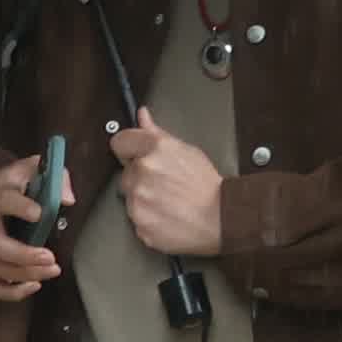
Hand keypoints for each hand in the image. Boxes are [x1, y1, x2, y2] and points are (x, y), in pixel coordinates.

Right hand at [0, 155, 65, 301]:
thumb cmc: (16, 185)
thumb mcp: (33, 170)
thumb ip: (56, 179)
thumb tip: (67, 201)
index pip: (4, 201)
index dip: (20, 208)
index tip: (39, 214)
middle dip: (23, 255)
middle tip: (51, 258)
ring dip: (26, 274)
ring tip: (54, 270)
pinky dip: (12, 293)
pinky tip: (35, 286)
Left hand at [110, 112, 225, 257]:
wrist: (221, 217)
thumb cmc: (207, 185)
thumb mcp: (186, 150)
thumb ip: (157, 132)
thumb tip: (142, 117)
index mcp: (153, 150)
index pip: (120, 142)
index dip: (128, 148)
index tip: (133, 153)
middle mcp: (141, 174)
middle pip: (126, 173)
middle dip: (140, 176)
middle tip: (164, 182)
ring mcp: (138, 201)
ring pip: (130, 197)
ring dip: (144, 198)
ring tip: (168, 199)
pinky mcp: (140, 225)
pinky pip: (136, 218)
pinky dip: (148, 217)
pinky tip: (167, 213)